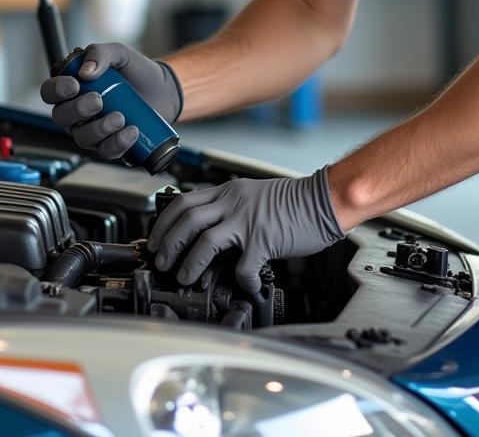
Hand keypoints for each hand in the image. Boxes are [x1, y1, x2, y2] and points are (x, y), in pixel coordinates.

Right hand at [40, 42, 182, 158]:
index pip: (50, 92)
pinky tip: (131, 131)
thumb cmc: (137, 71)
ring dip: (99, 129)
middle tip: (99, 100)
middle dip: (78, 110)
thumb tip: (86, 72)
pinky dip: (117, 143)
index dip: (56, 90)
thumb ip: (100, 54)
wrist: (164, 89)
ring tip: (120, 117)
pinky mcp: (111, 144)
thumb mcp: (120, 53)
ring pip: (82, 138)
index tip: (75, 84)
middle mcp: (78, 113)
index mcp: (74, 88)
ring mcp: (93, 130)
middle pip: (61, 117)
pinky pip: (106, 151)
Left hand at [147, 167, 344, 293]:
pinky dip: (241, 281)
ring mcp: (247, 221)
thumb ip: (229, 207)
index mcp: (228, 192)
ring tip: (184, 277)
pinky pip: (243, 266)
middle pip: (187, 219)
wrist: (322, 199)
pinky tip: (245, 287)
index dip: (164, 222)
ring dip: (190, 262)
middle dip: (168, 243)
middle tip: (161, 261)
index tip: (156, 239)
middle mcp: (233, 203)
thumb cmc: (292, 201)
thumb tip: (207, 230)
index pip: (184, 202)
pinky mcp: (264, 240)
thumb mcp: (252, 195)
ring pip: (205, 241)